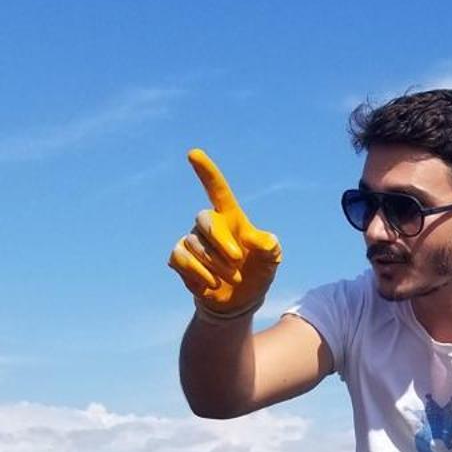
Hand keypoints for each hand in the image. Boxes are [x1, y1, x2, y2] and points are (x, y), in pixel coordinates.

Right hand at [168, 148, 280, 315]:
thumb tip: (264, 241)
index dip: (206, 172)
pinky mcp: (179, 257)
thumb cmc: (257, 271)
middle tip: (238, 261)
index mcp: (230, 217)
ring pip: (196, 246)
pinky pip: (181, 259)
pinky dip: (198, 274)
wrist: (240, 298)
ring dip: (216, 265)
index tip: (193, 153)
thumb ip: (270, 248)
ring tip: (232, 277)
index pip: (216, 189)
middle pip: (206, 220)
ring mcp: (192, 239)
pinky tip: (212, 283)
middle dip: (221, 242)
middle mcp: (208, 224)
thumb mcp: (271, 260)